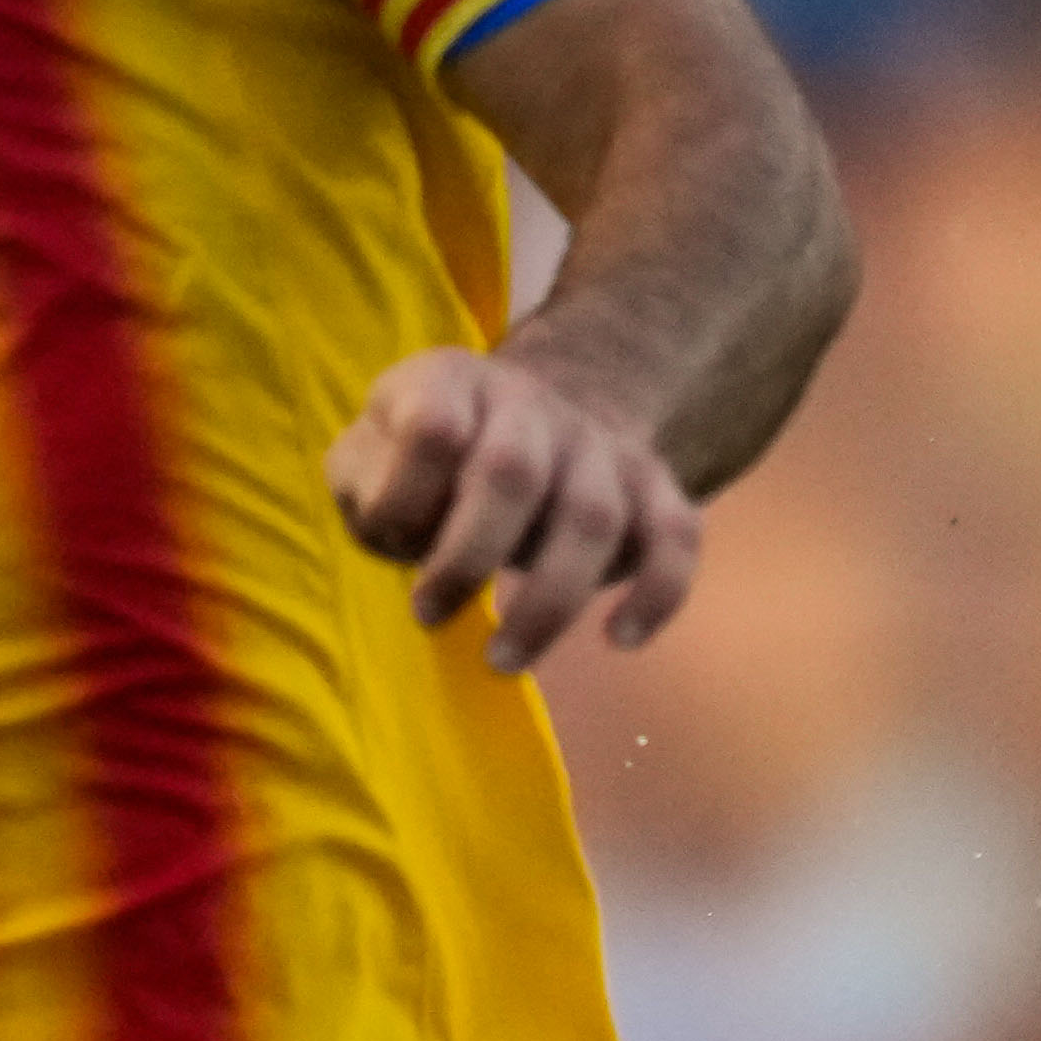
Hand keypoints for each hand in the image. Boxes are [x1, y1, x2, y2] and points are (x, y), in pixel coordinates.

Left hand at [326, 342, 700, 669]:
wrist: (528, 414)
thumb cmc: (424, 458)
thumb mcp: (368, 455)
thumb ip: (365, 487)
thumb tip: (397, 529)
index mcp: (450, 382)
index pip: (433, 427)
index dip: (407, 492)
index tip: (390, 539)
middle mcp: (531, 404)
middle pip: (512, 474)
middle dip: (467, 558)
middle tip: (429, 615)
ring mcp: (599, 443)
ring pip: (594, 518)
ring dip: (548, 601)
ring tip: (502, 659)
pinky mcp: (653, 484)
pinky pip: (675, 536)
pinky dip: (657, 591)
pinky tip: (618, 638)